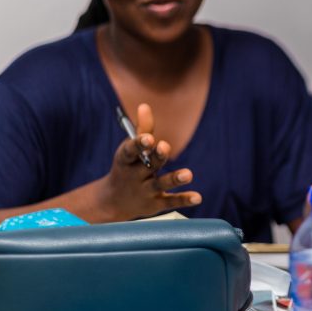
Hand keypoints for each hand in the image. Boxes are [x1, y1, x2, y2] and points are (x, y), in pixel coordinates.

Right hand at [97, 103, 201, 220]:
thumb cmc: (127, 167)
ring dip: (174, 179)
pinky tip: (198, 197)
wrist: (114, 201)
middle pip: (148, 166)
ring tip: (188, 174)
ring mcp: (145, 191)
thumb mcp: (130, 150)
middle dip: (156, 157)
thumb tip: (144, 106)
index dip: (138, 144)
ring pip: (160, 184)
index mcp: (126, 160)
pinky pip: (170, 201)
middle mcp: (135, 176)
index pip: (130, 151)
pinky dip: (184, 199)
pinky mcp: (156, 204)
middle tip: (165, 147)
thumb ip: (141, 129)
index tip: (148, 138)